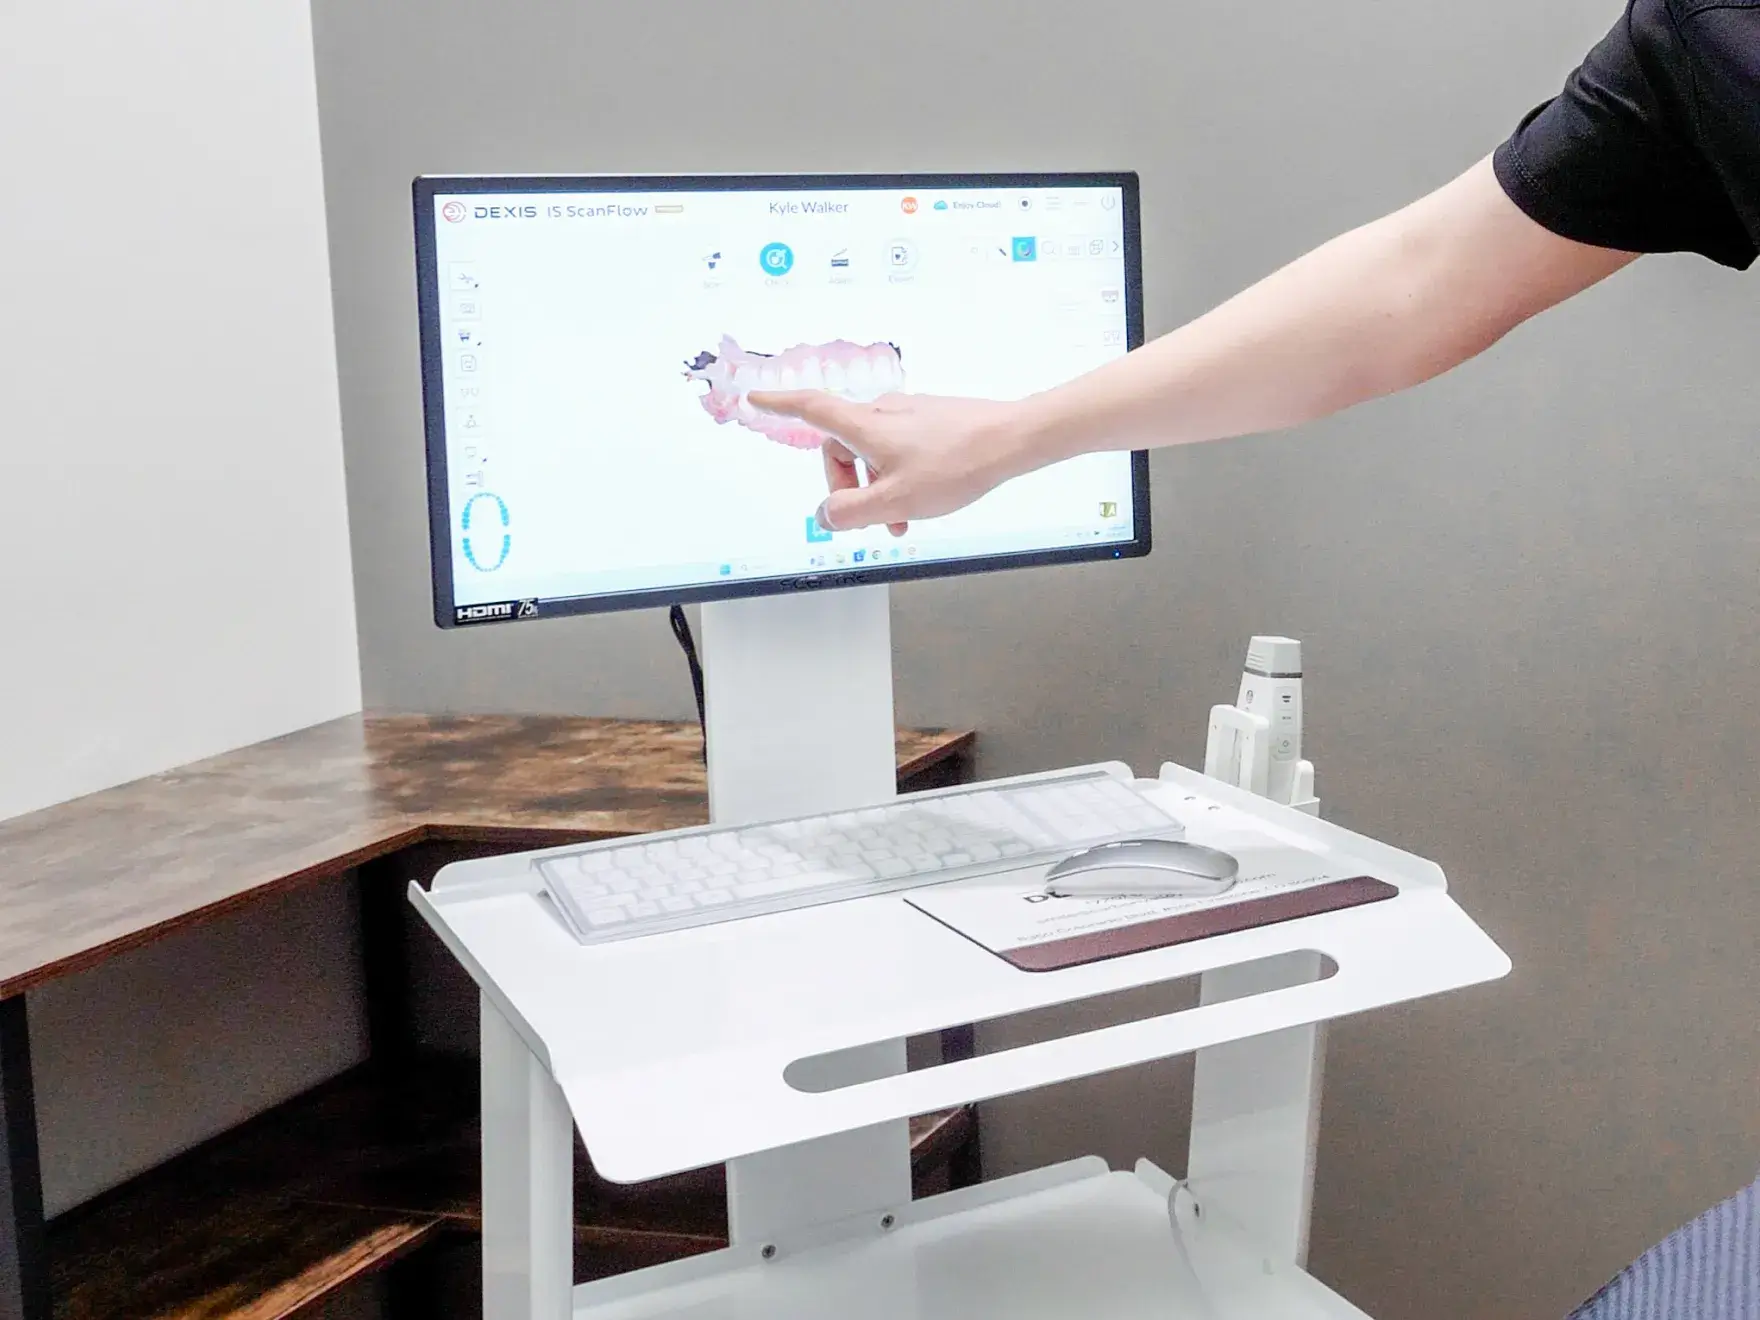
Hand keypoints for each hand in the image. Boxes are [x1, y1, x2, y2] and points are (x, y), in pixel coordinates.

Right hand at [746, 390, 1023, 534]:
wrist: (1009, 441)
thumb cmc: (954, 466)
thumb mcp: (894, 501)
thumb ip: (851, 511)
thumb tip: (825, 514)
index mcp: (865, 427)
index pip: (810, 409)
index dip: (779, 405)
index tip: (755, 399)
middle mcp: (883, 413)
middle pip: (841, 446)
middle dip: (849, 486)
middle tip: (872, 519)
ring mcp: (909, 415)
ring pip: (873, 453)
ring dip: (878, 487)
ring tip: (903, 520)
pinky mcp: (931, 421)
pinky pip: (898, 450)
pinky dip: (899, 477)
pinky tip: (924, 499)